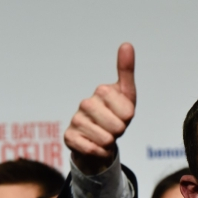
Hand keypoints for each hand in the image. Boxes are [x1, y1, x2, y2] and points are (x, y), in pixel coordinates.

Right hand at [64, 43, 135, 174]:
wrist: (99, 138)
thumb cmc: (115, 114)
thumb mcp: (127, 94)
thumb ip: (126, 71)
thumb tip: (126, 44)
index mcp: (102, 91)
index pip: (128, 113)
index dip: (128, 118)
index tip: (122, 114)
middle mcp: (86, 103)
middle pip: (118, 127)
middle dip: (119, 131)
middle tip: (113, 127)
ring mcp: (76, 120)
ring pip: (106, 140)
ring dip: (110, 143)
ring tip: (104, 134)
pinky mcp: (69, 138)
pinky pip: (93, 150)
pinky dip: (100, 152)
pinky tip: (96, 146)